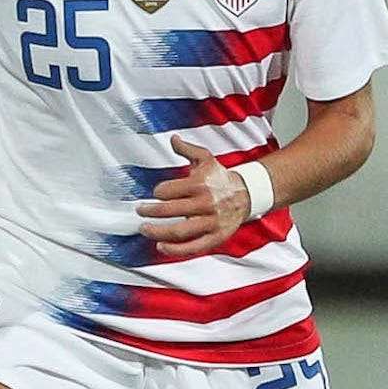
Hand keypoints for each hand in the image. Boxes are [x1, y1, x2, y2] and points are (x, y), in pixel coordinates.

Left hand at [135, 135, 251, 260]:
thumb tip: (172, 138)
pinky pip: (193, 247)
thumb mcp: (205, 159)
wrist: (246, 194)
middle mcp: (205, 203)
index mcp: (200, 184)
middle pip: (170, 210)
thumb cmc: (220, 178)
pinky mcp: (215, 237)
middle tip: (140, 210)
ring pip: (179, 231)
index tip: (156, 194)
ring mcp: (211, 222)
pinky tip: (161, 247)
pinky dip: (175, 250)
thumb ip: (187, 149)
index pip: (169, 190)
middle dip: (150, 211)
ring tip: (145, 228)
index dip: (158, 192)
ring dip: (158, 232)